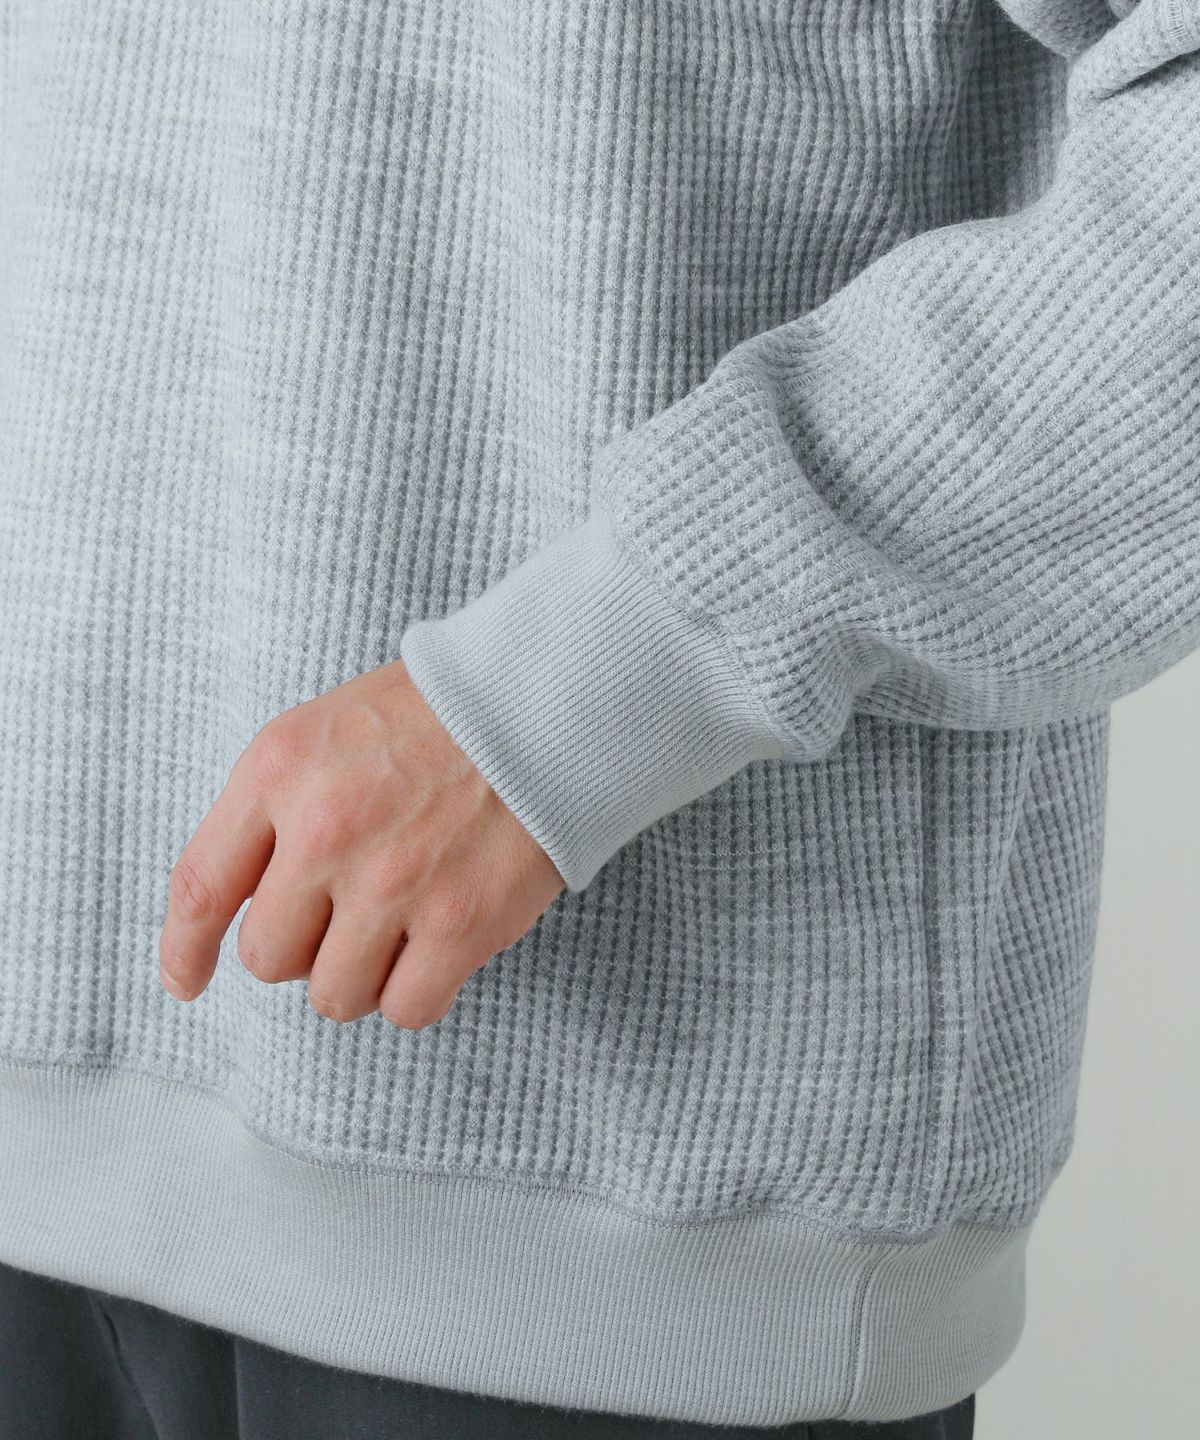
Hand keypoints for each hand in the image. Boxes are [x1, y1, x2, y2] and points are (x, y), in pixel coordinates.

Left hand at [157, 659, 564, 1027]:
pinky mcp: (460, 924)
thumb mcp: (323, 732)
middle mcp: (326, 830)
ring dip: (360, 974)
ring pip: (333, 994)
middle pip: (267, 957)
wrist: (542, 702)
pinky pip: (406, 1008)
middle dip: (301, 946)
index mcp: (280, 772)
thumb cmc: (433, 718)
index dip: (184, 951)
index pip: (201, 888)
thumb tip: (229, 914)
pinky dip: (417, 990)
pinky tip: (437, 946)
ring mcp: (393, 882)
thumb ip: (269, 811)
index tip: (187, 980)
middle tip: (347, 910)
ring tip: (399, 924)